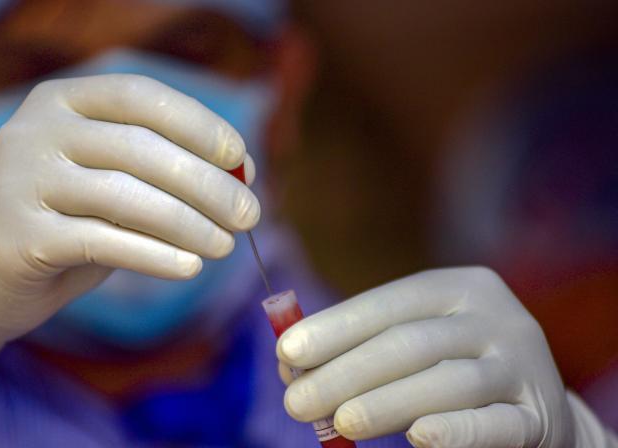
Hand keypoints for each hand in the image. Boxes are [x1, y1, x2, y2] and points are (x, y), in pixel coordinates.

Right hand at [0, 74, 258, 417]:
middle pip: (140, 148)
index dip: (199, 124)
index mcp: (59, 101)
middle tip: (251, 215)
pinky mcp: (15, 235)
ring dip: (190, 223)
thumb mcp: (109, 189)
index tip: (243, 159)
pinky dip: (155, 256)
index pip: (141, 97)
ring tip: (228, 245)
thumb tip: (241, 175)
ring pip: (125, 196)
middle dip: (207, 183)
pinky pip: (102, 242)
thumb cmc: (60, 227)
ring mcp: (18, 180)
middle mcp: (33, 129)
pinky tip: (191, 267)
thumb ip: (160, 176)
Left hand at [277, 267, 615, 446]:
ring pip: (447, 383)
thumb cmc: (454, 371)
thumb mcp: (414, 347)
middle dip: (346, 372)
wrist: (537, 411)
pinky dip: (456, 431)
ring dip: (386, 403)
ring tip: (340, 422)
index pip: (388, 305)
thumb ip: (361, 349)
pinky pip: (495, 424)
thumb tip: (290, 364)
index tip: (286, 352)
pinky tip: (418, 438)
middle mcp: (496, 318)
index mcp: (459, 289)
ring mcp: (522, 365)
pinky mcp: (540, 415)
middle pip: (410, 343)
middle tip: (296, 401)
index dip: (335, 327)